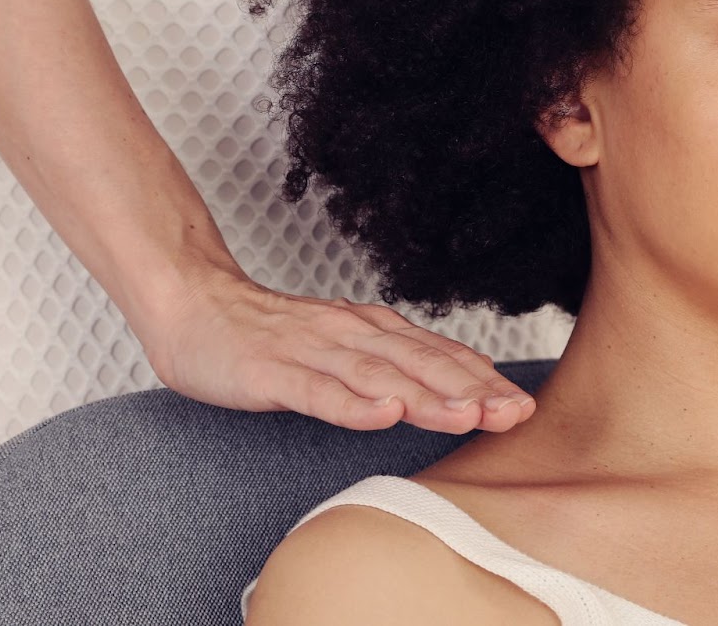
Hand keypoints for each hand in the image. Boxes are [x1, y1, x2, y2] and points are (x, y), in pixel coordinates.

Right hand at [139, 250, 538, 433]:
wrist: (192, 303)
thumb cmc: (268, 337)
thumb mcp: (339, 349)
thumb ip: (388, 367)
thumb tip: (446, 392)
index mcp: (371, 330)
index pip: (438, 356)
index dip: (484, 380)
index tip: (525, 406)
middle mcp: (351, 334)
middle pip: (422, 363)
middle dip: (473, 389)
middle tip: (516, 414)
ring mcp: (311, 351)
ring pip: (380, 375)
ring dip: (427, 396)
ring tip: (468, 415)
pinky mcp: (271, 371)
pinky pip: (317, 389)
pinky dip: (353, 403)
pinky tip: (383, 415)